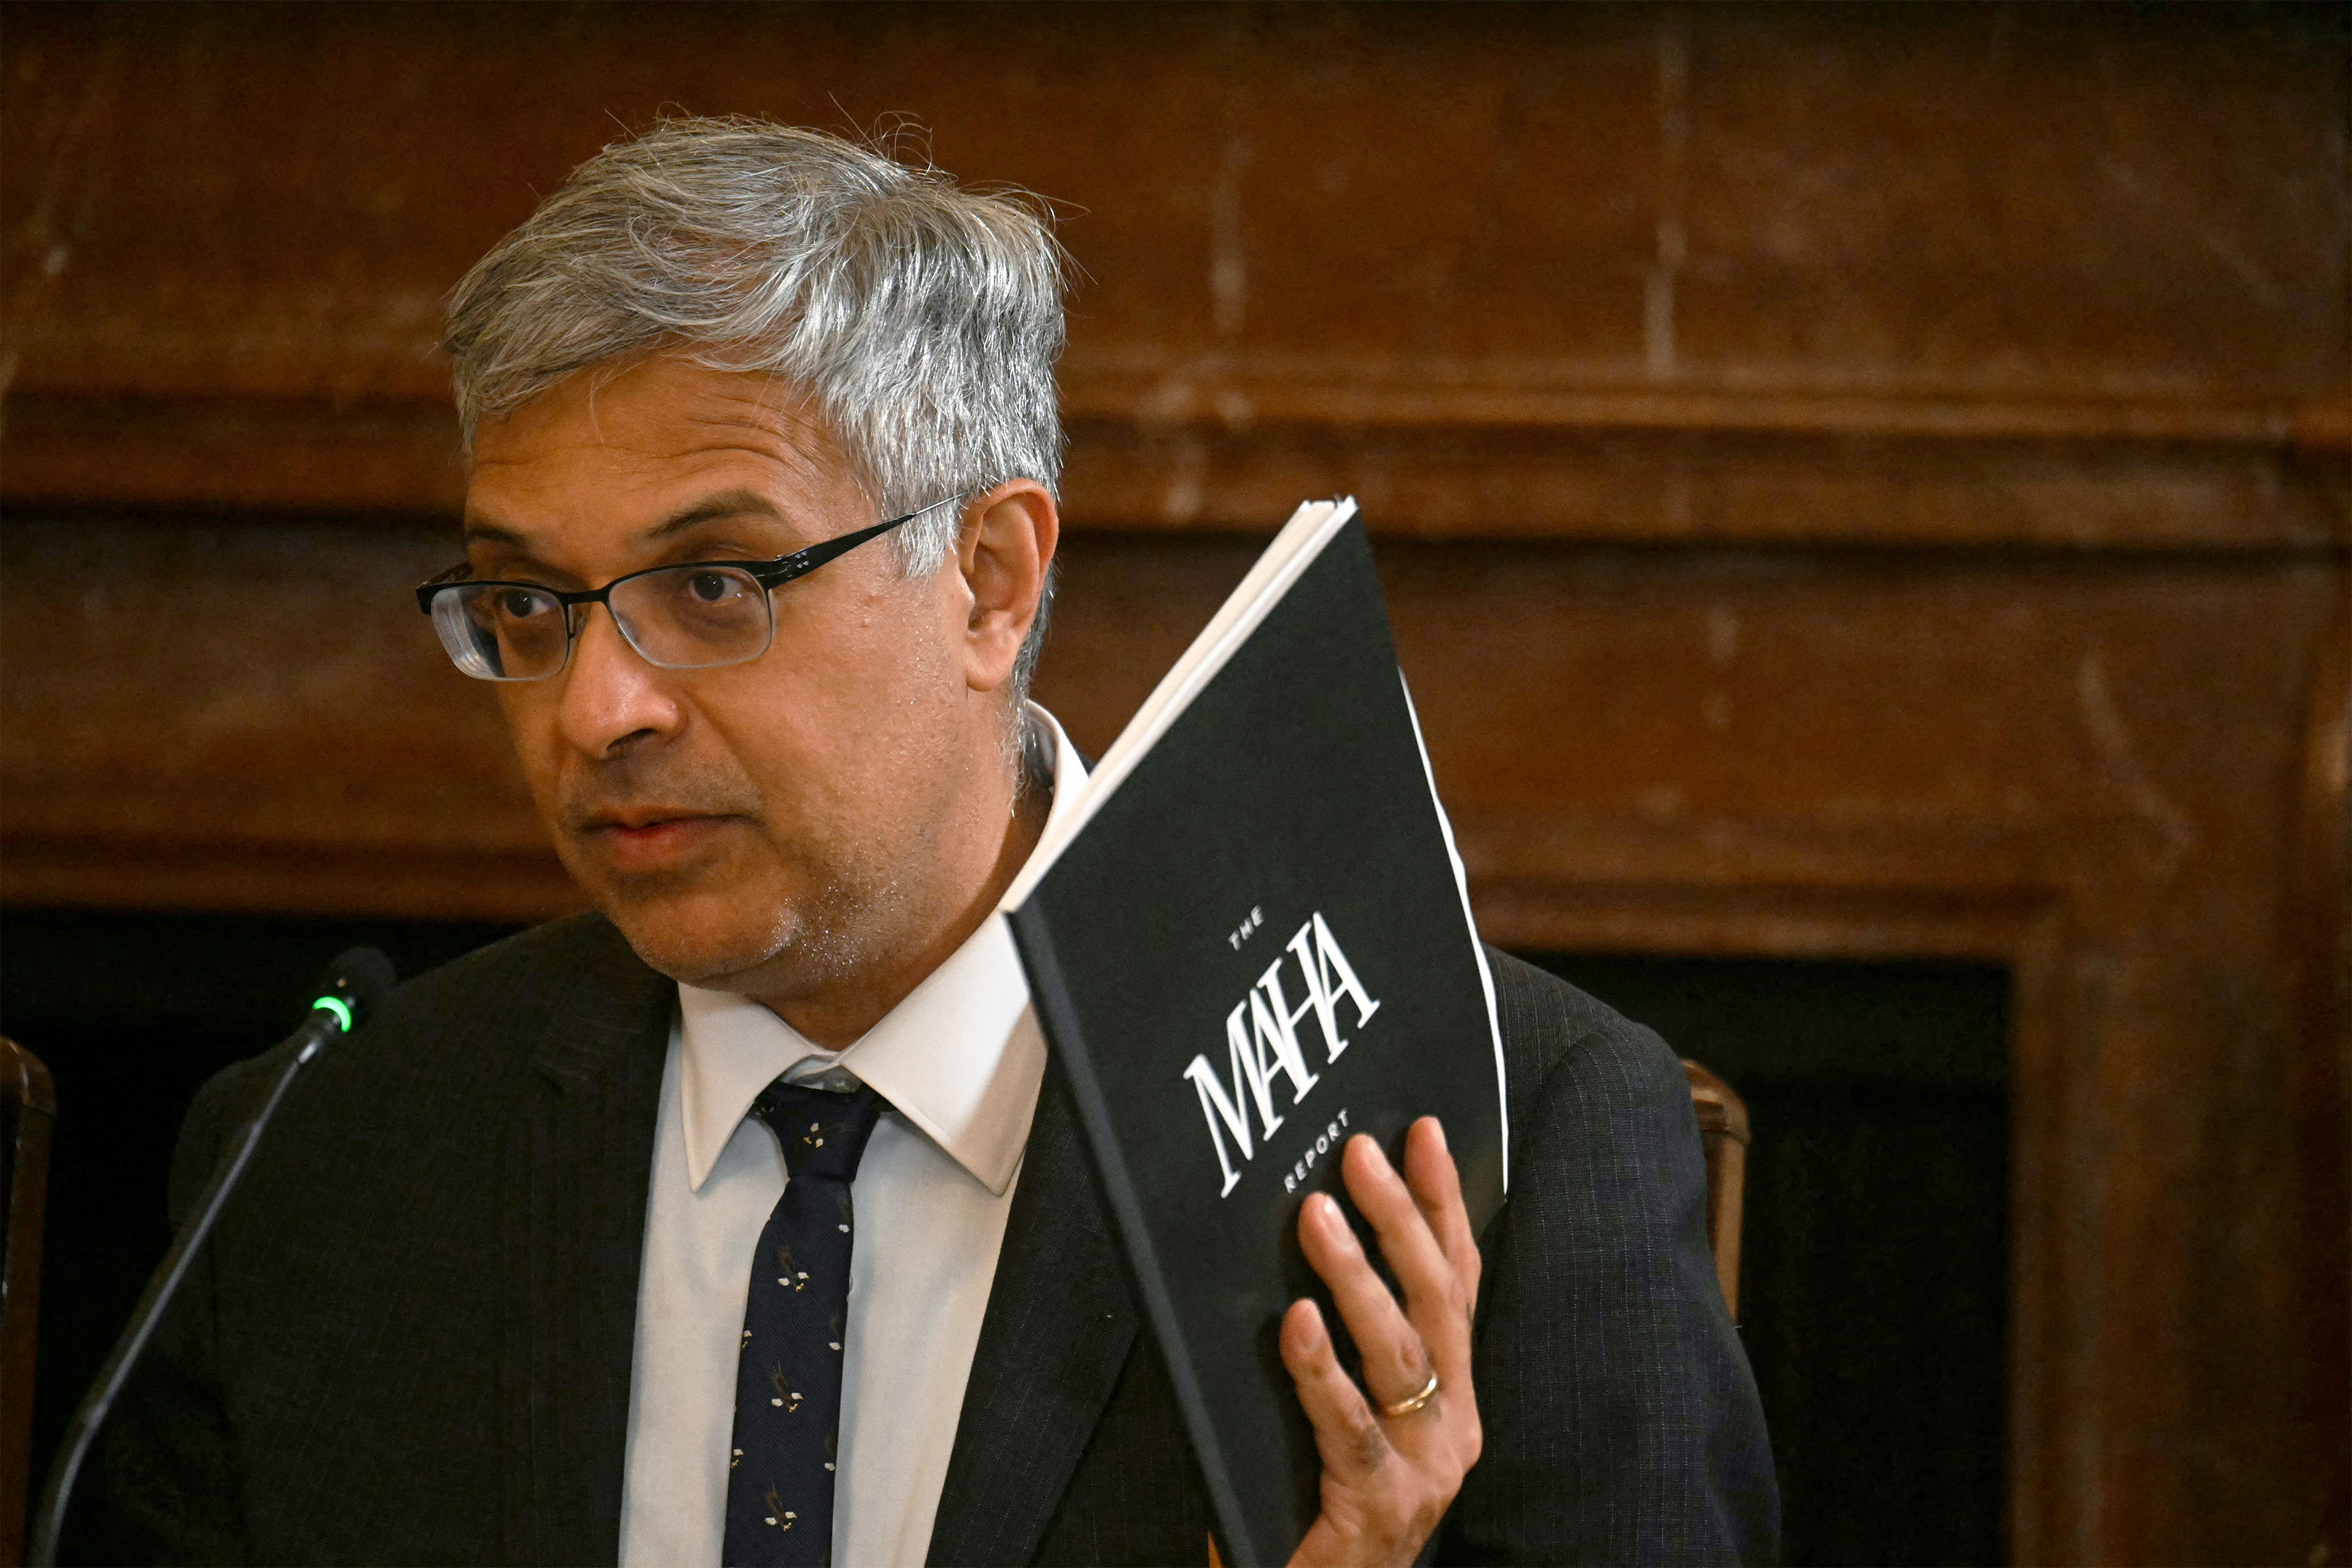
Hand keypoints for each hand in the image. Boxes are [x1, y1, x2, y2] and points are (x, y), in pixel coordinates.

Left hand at [1278, 1117, 1482, 1567]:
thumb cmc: (1307, 1506)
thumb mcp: (1331, 1411)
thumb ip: (1331, 1345)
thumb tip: (1295, 1238)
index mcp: (1447, 1397)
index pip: (1455, 1283)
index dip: (1443, 1203)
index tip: (1422, 1131)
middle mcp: (1450, 1428)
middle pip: (1437, 1303)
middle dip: (1402, 1218)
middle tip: (1359, 1152)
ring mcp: (1422, 1473)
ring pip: (1399, 1355)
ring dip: (1357, 1276)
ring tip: (1316, 1216)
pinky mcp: (1378, 1511)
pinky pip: (1349, 1429)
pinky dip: (1320, 1369)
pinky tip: (1295, 1322)